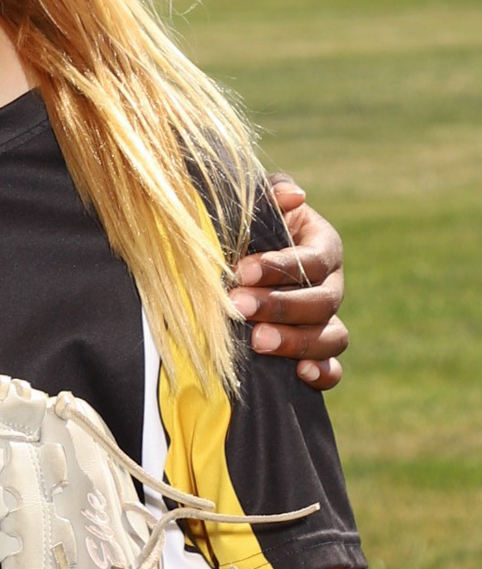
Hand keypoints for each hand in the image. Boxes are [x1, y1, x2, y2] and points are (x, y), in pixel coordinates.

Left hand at [229, 174, 346, 388]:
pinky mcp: (317, 352)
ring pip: (332, 336)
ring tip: (257, 341)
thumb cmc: (247, 229)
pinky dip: (323, 374)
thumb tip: (293, 196)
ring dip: (297, 341)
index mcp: (323, 247)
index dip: (280, 267)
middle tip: (238, 306)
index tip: (243, 271)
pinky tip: (300, 374)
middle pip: (323, 301)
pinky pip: (333, 368)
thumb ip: (271, 194)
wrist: (235, 265)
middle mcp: (331, 285)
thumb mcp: (256, 205)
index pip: (311, 259)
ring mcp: (327, 321)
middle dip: (279, 305)